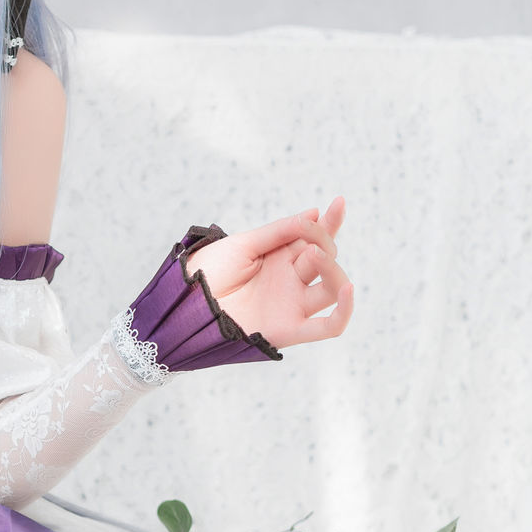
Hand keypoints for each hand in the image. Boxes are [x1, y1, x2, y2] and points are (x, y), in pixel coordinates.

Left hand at [189, 198, 352, 347]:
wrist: (183, 306)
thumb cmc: (207, 274)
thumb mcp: (244, 244)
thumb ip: (281, 232)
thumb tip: (315, 214)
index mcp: (279, 258)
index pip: (314, 239)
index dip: (330, 222)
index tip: (338, 202)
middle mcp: (289, 281)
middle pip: (325, 260)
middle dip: (323, 243)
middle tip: (307, 241)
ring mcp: (291, 305)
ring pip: (332, 289)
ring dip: (332, 270)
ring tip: (316, 255)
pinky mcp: (289, 329)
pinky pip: (328, 327)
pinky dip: (345, 311)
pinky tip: (348, 290)